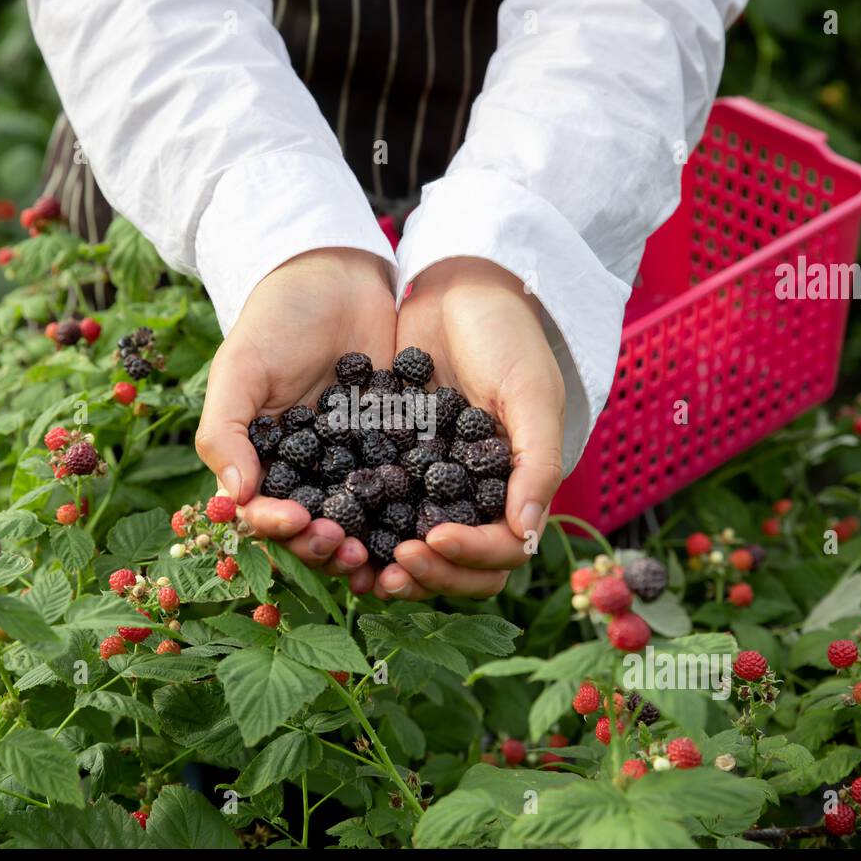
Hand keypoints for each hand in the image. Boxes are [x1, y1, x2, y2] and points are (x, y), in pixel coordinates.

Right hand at [196, 248, 393, 593]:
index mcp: (262, 465)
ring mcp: (355, 466)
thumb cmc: (274, 320)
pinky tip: (428, 523)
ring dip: (372, 544)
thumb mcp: (239, 369)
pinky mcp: (398, 449)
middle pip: (315, 529)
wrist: (336, 277)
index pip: (264, 513)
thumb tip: (237, 499)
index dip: (279, 528)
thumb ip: (226, 433)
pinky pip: (406, 487)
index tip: (300, 522)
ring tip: (388, 554)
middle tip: (350, 549)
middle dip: (328, 547)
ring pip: (362, 521)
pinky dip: (414, 511)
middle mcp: (309, 475)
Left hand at [376, 257, 566, 598]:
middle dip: (423, 575)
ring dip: (382, 562)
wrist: (461, 285)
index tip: (430, 537)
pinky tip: (324, 524)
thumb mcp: (531, 395)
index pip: (497, 553)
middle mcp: (469, 497)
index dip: (466, 558)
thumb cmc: (509, 336)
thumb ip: (536, 464)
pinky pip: (370, 506)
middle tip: (386, 570)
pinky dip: (352, 523)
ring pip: (408, 547)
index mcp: (512, 491)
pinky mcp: (387, 460)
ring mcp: (426, 482)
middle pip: (452, 565)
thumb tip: (526, 535)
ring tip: (351, 559)